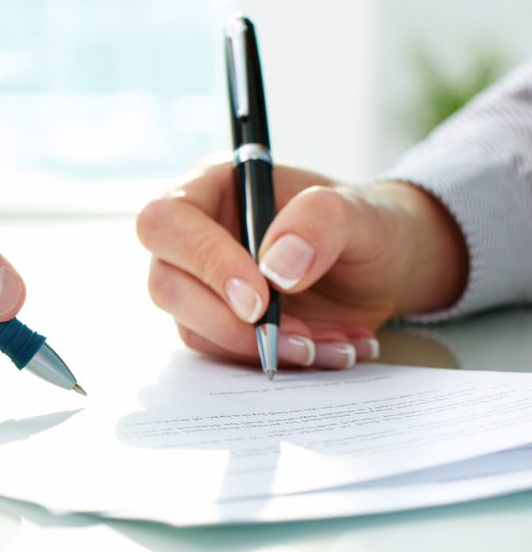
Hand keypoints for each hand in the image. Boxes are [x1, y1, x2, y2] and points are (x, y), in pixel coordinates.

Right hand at [136, 160, 466, 369]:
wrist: (386, 269)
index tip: (259, 298)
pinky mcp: (220, 327)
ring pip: (194, 329)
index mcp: (211, 190)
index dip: (204, 261)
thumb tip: (275, 267)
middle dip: (229, 322)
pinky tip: (329, 348)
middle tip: (294, 336)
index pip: (168, 223)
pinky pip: (227, 355)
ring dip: (261, 348)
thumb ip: (321, 222)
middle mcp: (195, 239)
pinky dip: (279, 361)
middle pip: (167, 285)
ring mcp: (202, 287)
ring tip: (330, 344)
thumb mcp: (361, 212)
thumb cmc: (367, 225)